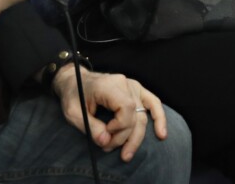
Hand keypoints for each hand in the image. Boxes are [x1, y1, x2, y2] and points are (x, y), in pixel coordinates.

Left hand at [52, 67, 167, 161]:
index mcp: (108, 85)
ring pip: (143, 115)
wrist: (74, 79)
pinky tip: (161, 134)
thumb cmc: (73, 95)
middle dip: (123, 137)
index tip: (105, 132)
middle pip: (135, 116)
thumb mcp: (73, 112)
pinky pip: (153, 103)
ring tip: (126, 154)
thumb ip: (90, 126)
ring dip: (136, 137)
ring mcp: (132, 86)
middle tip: (107, 148)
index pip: (126, 108)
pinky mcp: (136, 90)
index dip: (119, 126)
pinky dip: (159, 118)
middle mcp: (123, 83)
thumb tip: (106, 140)